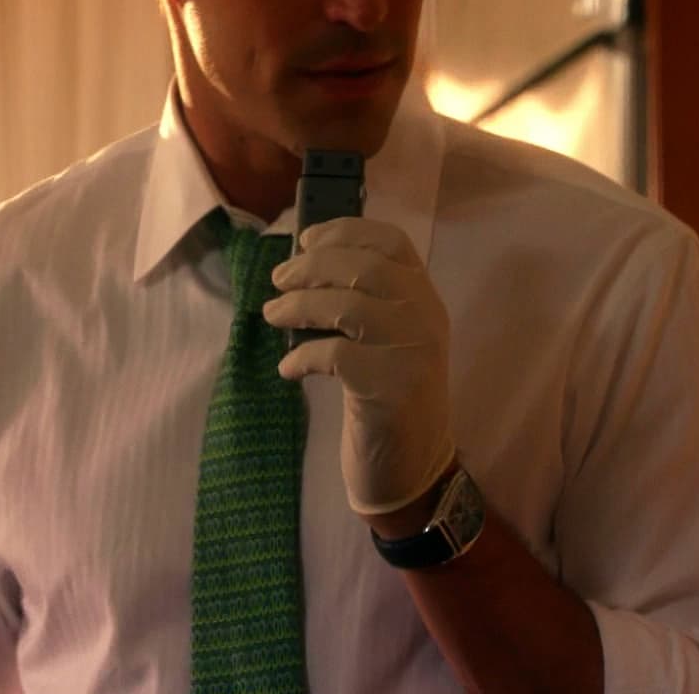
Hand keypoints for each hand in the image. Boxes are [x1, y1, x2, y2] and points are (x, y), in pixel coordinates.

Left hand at [264, 216, 455, 516]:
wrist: (414, 467)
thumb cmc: (389, 396)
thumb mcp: (387, 339)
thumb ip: (364, 301)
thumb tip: (301, 266)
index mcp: (426, 297)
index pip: (392, 243)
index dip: (345, 232)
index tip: (306, 239)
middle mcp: (426, 317)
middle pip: (365, 268)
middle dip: (312, 266)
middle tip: (277, 279)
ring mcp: (412, 351)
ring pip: (348, 306)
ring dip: (299, 306)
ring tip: (271, 314)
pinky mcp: (391, 387)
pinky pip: (334, 356)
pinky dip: (302, 357)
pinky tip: (288, 369)